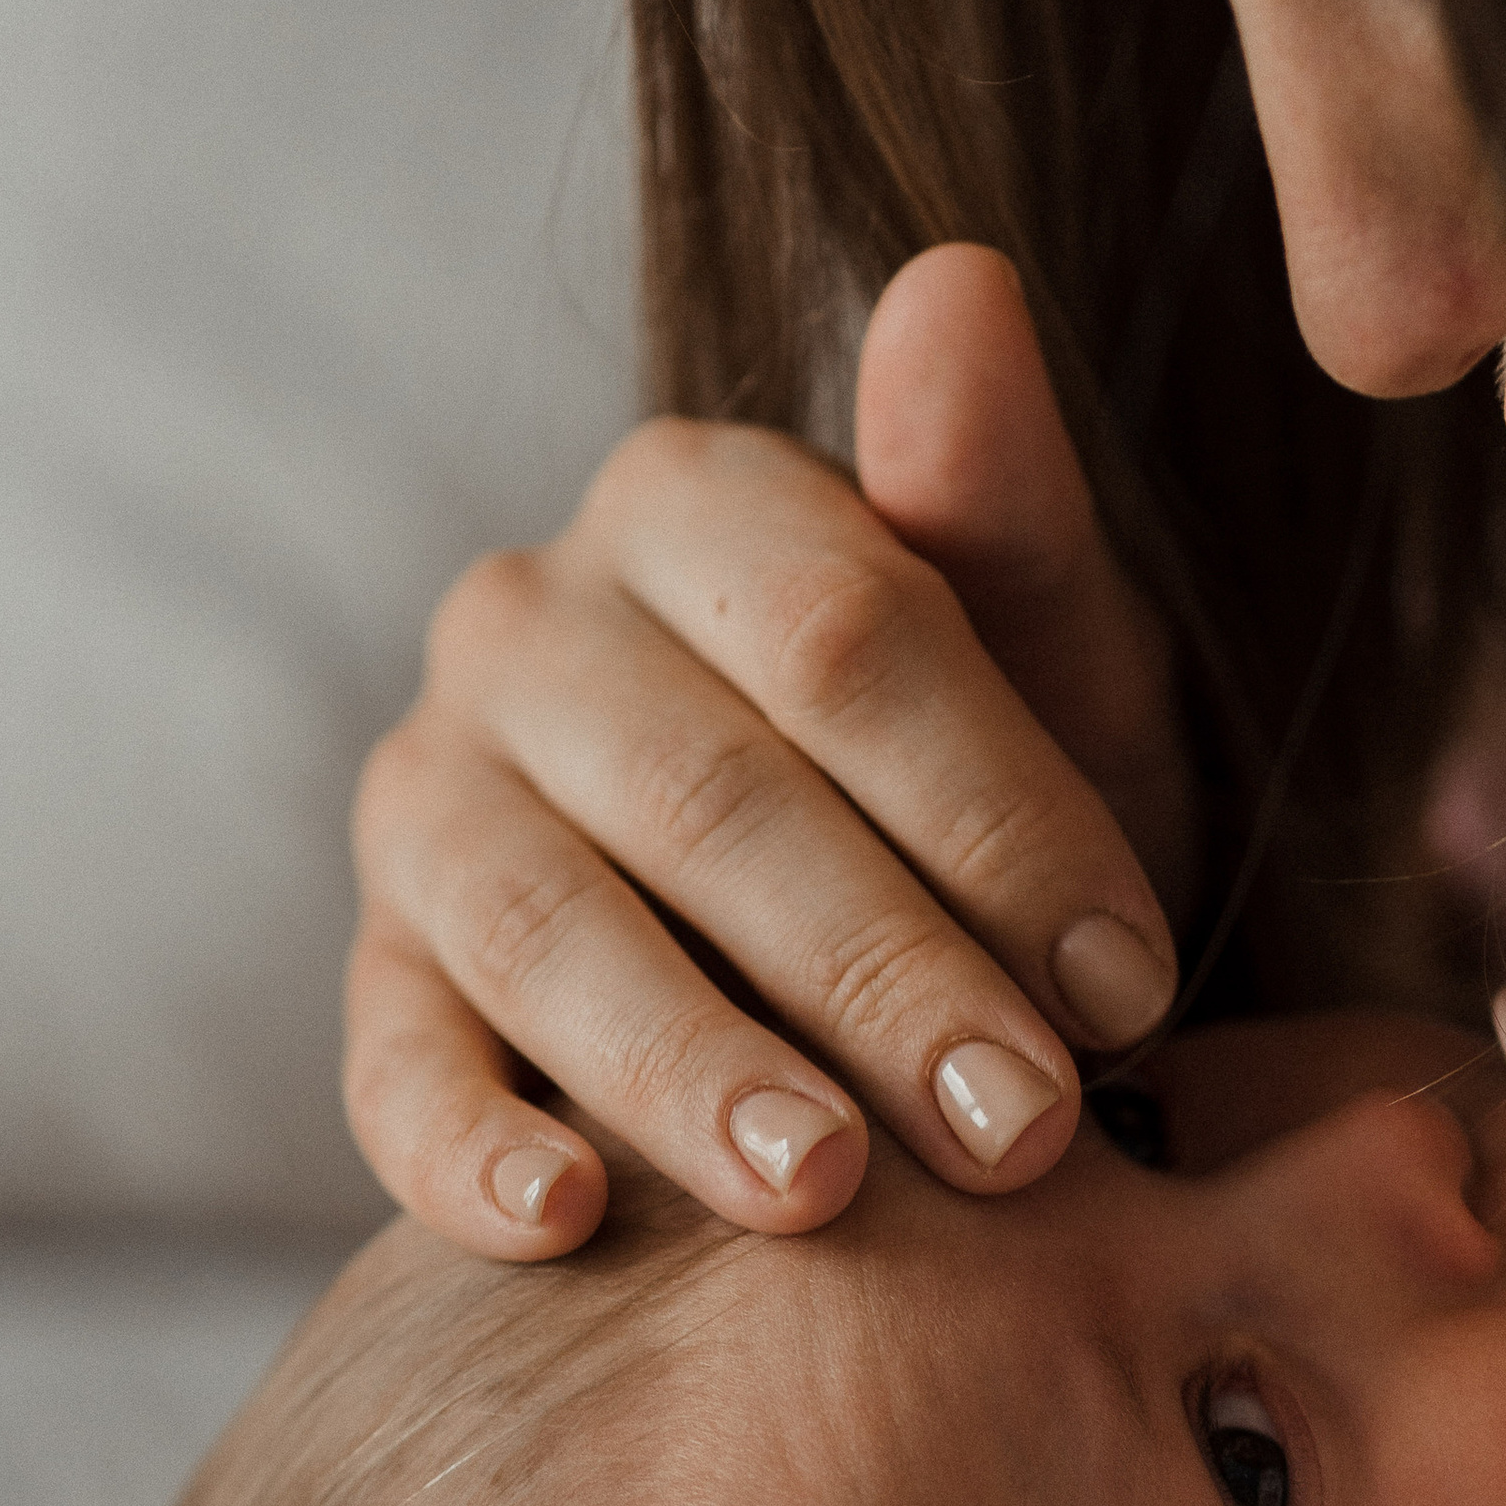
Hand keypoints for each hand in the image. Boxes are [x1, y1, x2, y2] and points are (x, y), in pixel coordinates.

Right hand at [345, 246, 1195, 1254]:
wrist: (858, 947)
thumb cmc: (973, 790)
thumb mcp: (1048, 659)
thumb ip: (1007, 505)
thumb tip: (960, 281)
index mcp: (697, 501)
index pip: (844, 637)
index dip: (998, 816)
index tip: (1131, 984)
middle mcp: (530, 620)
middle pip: (707, 792)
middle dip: (883, 972)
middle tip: (1026, 1133)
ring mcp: (430, 792)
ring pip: (543, 922)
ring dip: (687, 1067)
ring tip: (822, 1193)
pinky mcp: (375, 964)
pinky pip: (391, 1056)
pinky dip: (463, 1146)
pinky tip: (561, 1224)